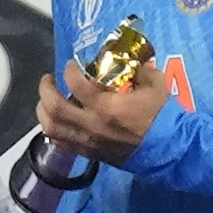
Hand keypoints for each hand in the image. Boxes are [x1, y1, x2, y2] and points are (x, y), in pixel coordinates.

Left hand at [33, 58, 167, 167]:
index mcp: (108, 107)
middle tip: (49, 80)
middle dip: (46, 90)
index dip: (69, 71)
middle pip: (54, 108)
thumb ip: (138, 69)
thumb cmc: (162, 116)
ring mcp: (88, 142)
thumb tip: (125, 59)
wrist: (170, 150)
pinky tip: (57, 119)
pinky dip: (53, 129)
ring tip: (47, 100)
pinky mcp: (89, 153)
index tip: (70, 65)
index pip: (76, 85)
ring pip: (52, 128)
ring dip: (43, 110)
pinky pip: (60, 143)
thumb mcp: (156, 84)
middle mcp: (92, 125)